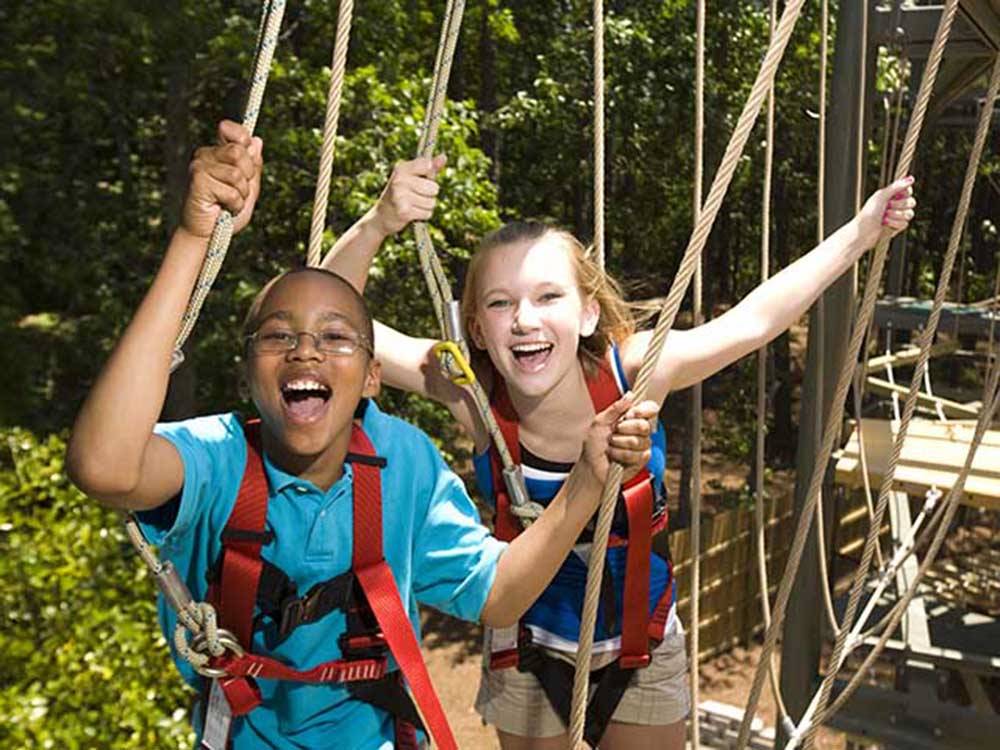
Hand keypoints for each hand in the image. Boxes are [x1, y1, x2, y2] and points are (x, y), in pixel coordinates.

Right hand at [182, 120, 262, 238]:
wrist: (207, 235)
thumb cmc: (227, 211)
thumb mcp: (248, 188)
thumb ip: (253, 166)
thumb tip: (257, 141)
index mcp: (217, 153)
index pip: (231, 130)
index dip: (243, 139)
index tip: (247, 156)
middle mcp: (205, 156)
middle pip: (239, 152)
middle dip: (248, 176)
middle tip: (238, 191)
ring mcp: (199, 167)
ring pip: (236, 173)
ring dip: (241, 194)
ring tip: (230, 202)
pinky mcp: (198, 182)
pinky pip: (231, 191)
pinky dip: (234, 204)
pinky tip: (224, 209)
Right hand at [369, 154, 446, 236]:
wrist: (382, 216)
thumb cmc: (401, 193)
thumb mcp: (412, 177)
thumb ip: (428, 168)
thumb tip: (444, 157)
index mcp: (402, 169)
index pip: (427, 165)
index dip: (429, 174)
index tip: (422, 177)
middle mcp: (400, 181)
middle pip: (434, 188)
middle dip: (430, 194)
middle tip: (416, 195)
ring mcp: (401, 196)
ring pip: (432, 202)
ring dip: (426, 206)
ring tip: (413, 204)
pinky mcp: (404, 212)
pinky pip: (427, 213)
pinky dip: (423, 215)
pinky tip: (412, 213)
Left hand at [580, 394, 657, 485]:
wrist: (591, 466)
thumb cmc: (594, 444)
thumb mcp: (600, 422)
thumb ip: (615, 409)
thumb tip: (630, 395)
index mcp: (632, 418)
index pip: (650, 409)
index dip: (643, 410)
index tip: (630, 414)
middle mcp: (640, 430)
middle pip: (644, 425)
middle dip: (624, 430)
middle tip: (613, 433)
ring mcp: (643, 445)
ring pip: (639, 441)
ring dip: (619, 444)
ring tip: (611, 446)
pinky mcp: (642, 459)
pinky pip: (638, 455)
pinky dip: (621, 455)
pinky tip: (615, 456)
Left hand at [856, 175, 915, 247]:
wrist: (863, 231)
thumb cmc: (869, 212)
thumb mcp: (881, 196)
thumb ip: (897, 187)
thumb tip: (911, 178)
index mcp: (892, 195)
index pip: (908, 190)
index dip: (904, 193)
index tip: (894, 196)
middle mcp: (896, 204)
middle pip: (912, 202)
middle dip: (899, 205)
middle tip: (886, 207)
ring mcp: (898, 215)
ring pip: (910, 214)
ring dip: (896, 215)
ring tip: (884, 217)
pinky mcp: (898, 226)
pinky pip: (905, 223)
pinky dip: (894, 224)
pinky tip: (885, 224)